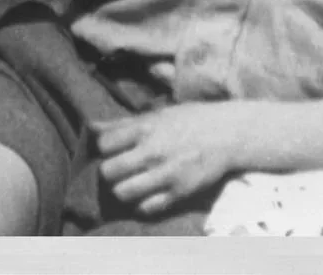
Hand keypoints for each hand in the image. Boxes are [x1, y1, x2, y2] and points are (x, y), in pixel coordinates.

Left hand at [93, 104, 235, 216]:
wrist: (230, 133)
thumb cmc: (193, 120)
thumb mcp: (159, 114)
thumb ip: (125, 122)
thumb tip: (92, 127)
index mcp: (147, 128)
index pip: (104, 144)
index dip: (106, 149)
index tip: (114, 150)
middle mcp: (153, 151)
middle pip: (109, 171)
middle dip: (111, 172)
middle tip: (120, 170)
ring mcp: (166, 174)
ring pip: (123, 192)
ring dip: (123, 190)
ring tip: (132, 184)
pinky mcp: (179, 192)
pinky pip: (146, 207)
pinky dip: (143, 203)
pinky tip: (149, 194)